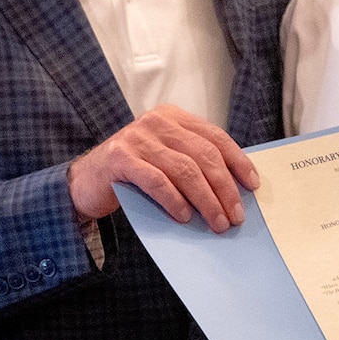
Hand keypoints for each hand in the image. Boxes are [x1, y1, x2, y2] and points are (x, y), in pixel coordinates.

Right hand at [67, 104, 256, 232]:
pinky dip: (174, 200)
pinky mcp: (120, 158)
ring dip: (206, 200)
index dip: (237, 161)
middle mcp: (157, 122)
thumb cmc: (134, 173)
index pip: (215, 137)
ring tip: (216, 222)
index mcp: (174, 118)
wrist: (86, 180)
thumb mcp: (165, 159)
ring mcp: (137, 137)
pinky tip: (184, 217)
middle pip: (204, 154)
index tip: (252, 185)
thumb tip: (233, 192)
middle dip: (224, 188)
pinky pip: (156, 180)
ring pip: (184, 170)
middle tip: (235, 215)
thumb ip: (192, 164)